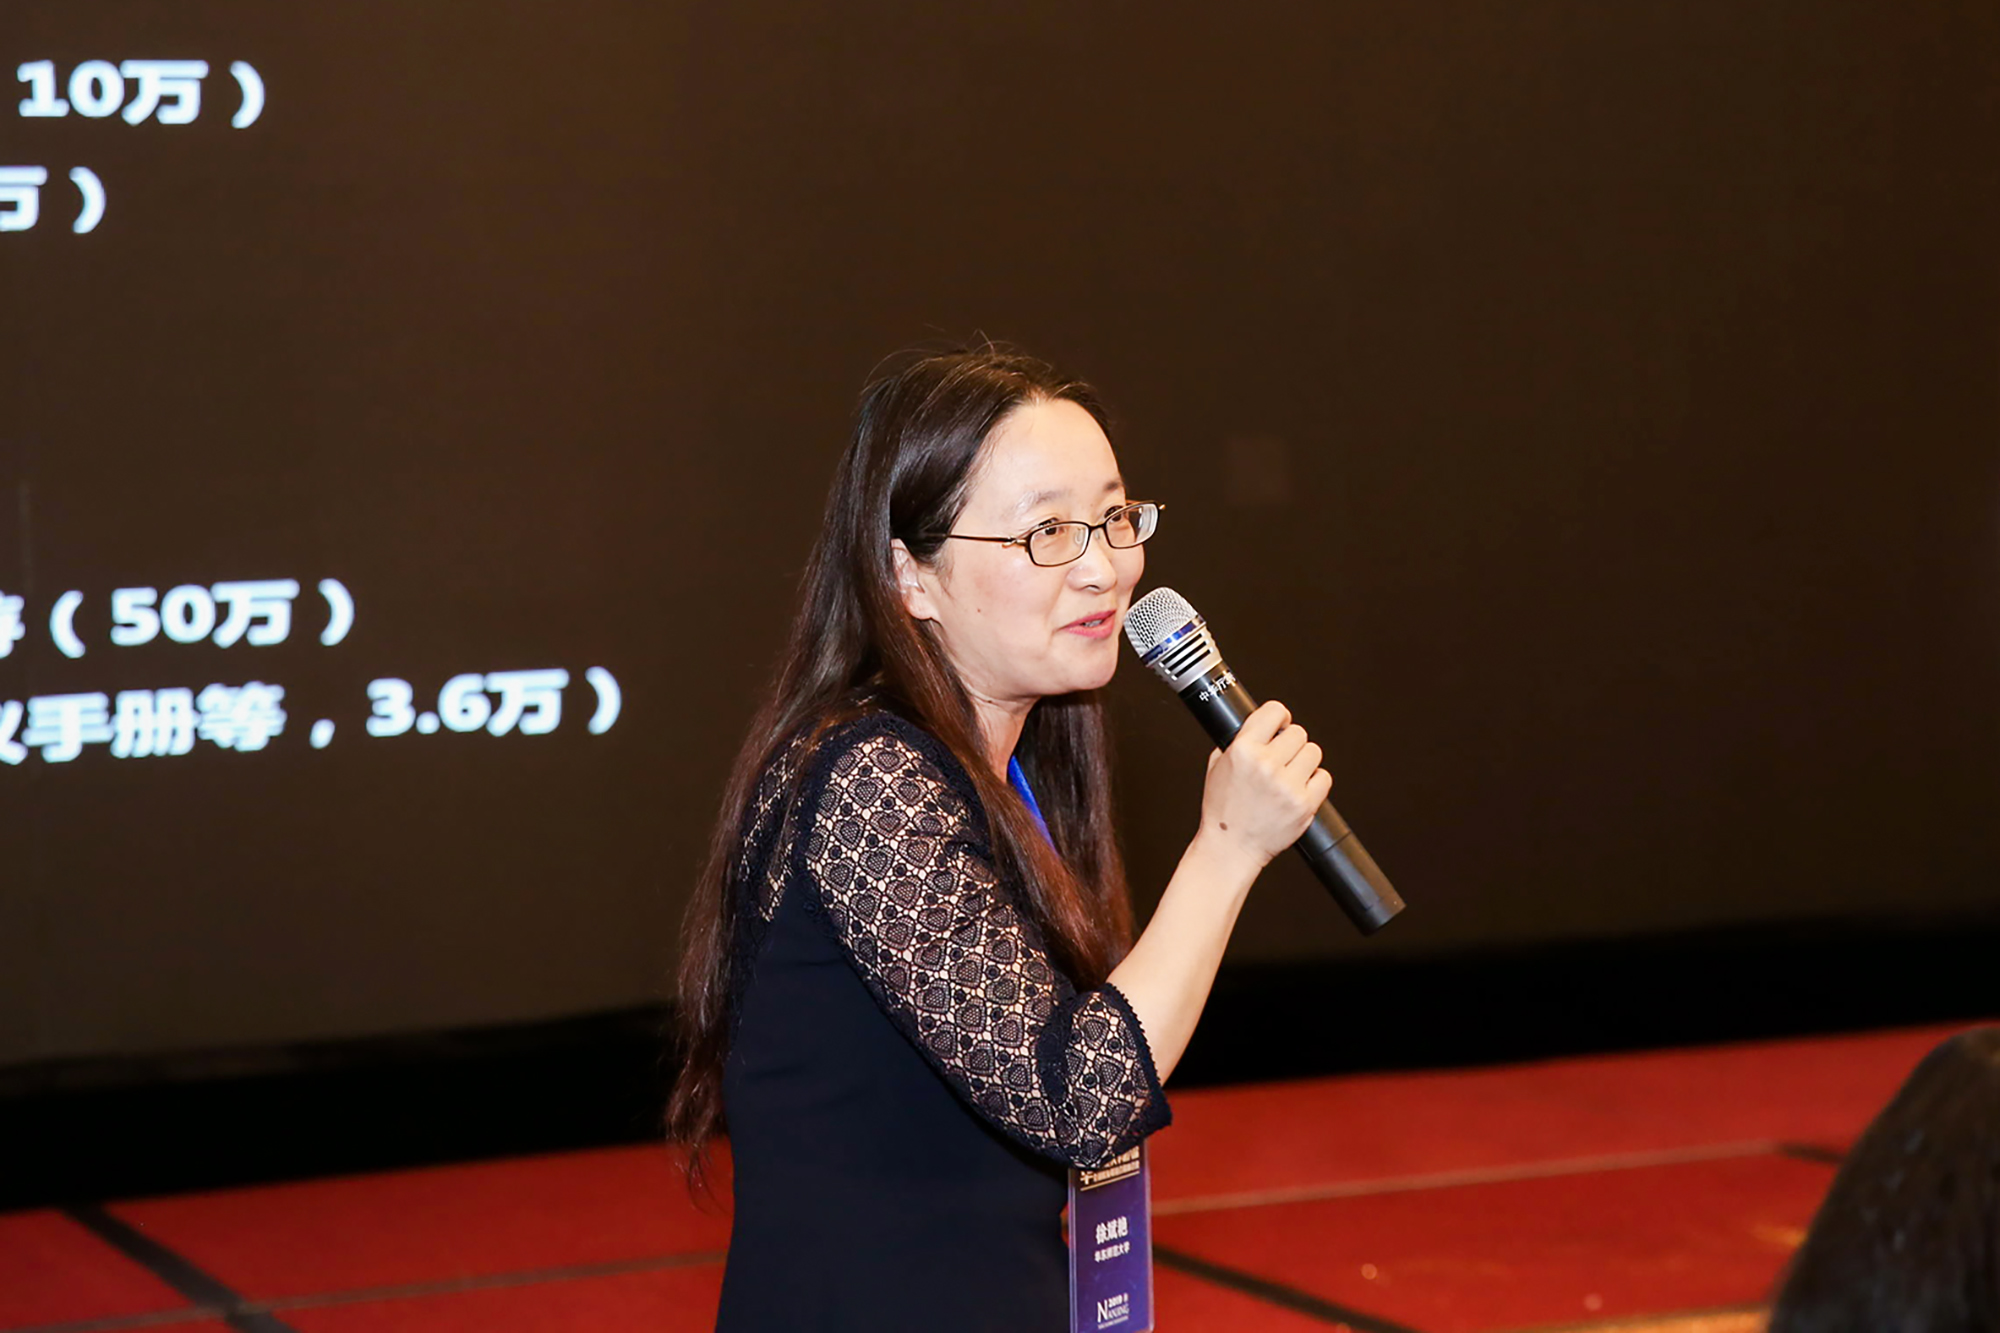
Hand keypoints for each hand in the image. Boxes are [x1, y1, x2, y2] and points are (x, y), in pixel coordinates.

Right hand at [1198, 700, 1332, 868]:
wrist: (1231, 847)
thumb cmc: (1223, 810)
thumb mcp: (1218, 766)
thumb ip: (1239, 741)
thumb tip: (1262, 724)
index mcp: (1243, 750)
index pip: (1275, 711)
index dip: (1280, 718)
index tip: (1280, 726)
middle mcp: (1266, 765)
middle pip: (1298, 733)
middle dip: (1290, 744)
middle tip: (1281, 758)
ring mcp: (1287, 785)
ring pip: (1313, 752)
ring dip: (1304, 761)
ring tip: (1289, 775)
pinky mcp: (1304, 804)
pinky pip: (1324, 777)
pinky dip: (1314, 782)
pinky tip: (1298, 789)